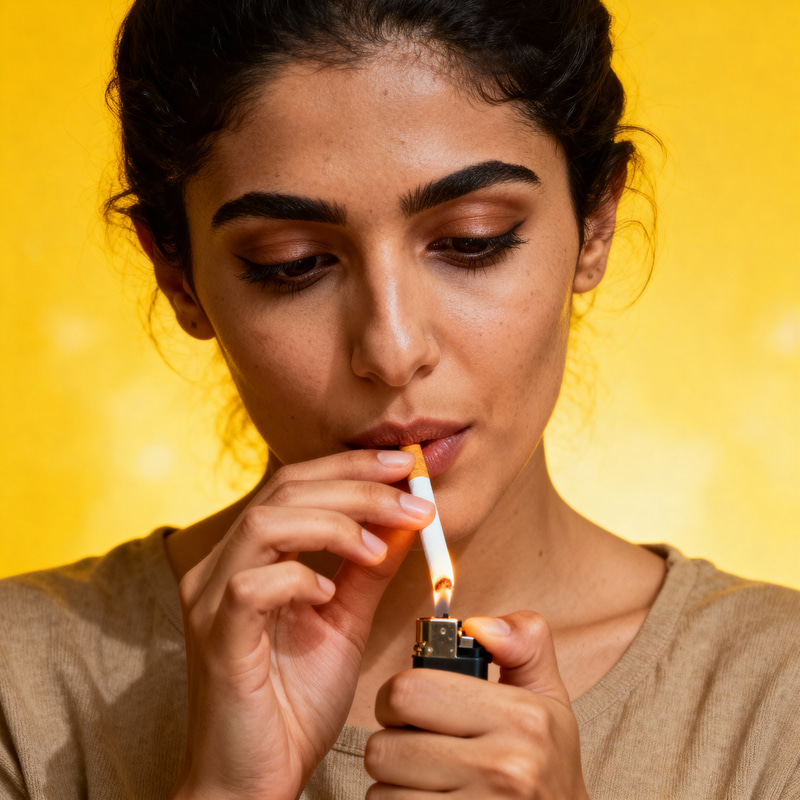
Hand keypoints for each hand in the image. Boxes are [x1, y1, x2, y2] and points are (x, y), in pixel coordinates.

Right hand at [169, 449, 434, 799]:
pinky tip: (329, 594)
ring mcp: (213, 600)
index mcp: (252, 555)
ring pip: (265, 523)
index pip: (298, 483)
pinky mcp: (217, 639)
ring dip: (333, 523)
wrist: (256, 777)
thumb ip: (369, 569)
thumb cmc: (294, 701)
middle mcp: (223, 566)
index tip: (405, 465)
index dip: (352, 467)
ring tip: (378, 547)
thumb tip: (406, 521)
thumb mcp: (345, 621)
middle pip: (285, 490)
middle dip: (355, 485)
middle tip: (412, 497)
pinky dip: (297, 578)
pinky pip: (250, 586)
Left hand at [365, 611, 588, 798]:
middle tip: (414, 743)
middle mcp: (505, 768)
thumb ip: (523, 641)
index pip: (409, 692)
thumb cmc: (547, 762)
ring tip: (426, 779)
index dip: (396, 696)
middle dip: (390, 743)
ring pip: (382, 791)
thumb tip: (479, 624)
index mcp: (521, 717)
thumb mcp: (548, 695)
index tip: (410, 706)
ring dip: (394, 785)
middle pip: (384, 748)